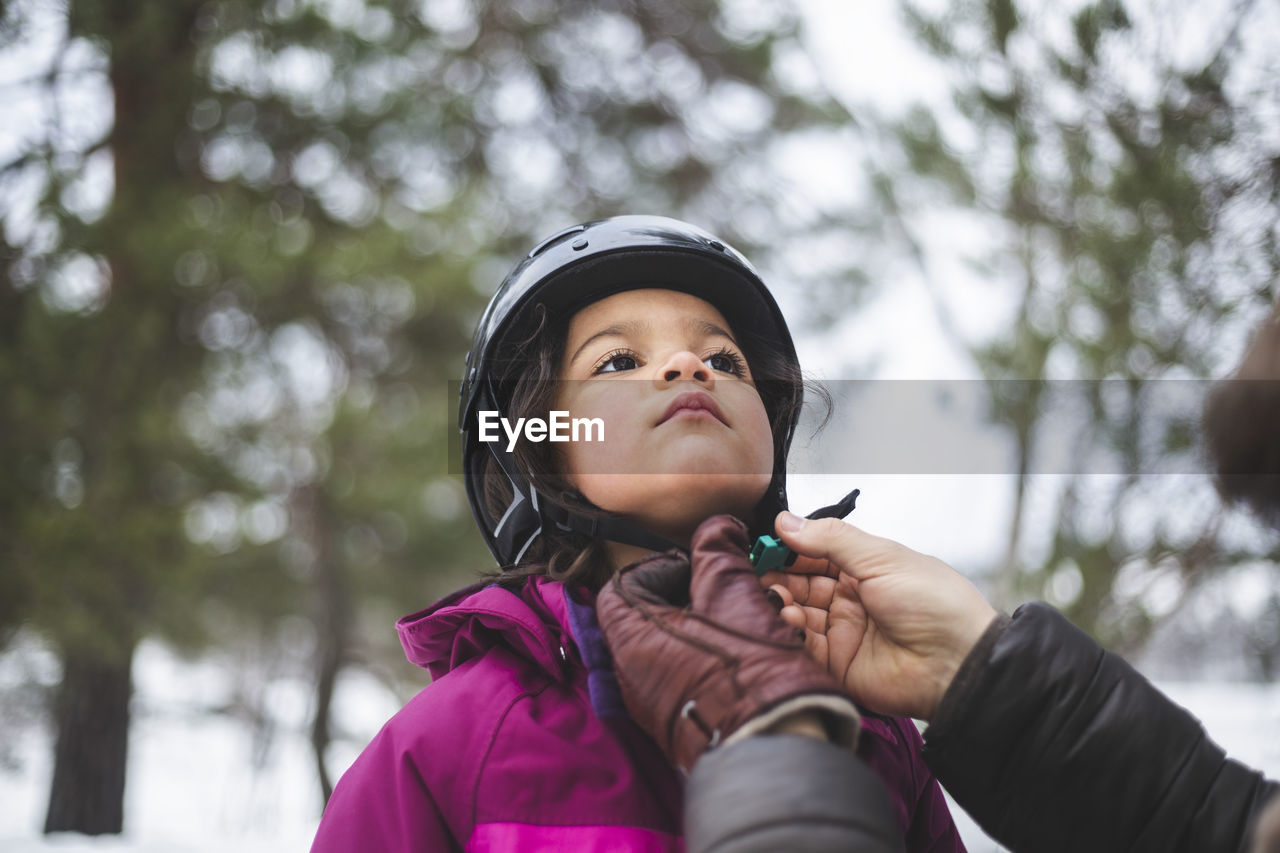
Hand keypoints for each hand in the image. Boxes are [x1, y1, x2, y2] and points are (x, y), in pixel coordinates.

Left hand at [596, 515, 860, 772]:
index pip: (623, 583)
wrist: (773, 745)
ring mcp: (652, 702)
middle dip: (690, 595)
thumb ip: (717, 550)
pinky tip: (745, 653)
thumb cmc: (747, 677)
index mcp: (632, 637)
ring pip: (671, 645)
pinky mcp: (678, 721)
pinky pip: (684, 676)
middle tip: (724, 589)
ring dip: (706, 624)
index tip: (697, 566)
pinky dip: (710, 656)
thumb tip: (717, 527)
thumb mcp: (733, 591)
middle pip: (649, 614)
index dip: (661, 566)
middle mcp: (631, 674)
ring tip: (743, 619)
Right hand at [760, 512, 998, 720]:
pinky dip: (790, 632)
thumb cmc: (935, 604)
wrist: (959, 663)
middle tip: (757, 571)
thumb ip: (830, 539)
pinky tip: (789, 619)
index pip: (812, 554)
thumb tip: (786, 522)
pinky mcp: (835, 665)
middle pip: (798, 584)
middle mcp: (849, 599)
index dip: (786, 548)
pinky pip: (802, 646)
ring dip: (781, 603)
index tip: (761, 544)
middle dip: (776, 576)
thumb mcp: (882, 558)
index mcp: (863, 569)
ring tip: (777, 596)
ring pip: (795, 613)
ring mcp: (841, 632)